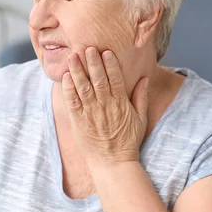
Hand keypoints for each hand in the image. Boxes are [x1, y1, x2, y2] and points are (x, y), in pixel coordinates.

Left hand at [61, 47, 148, 166]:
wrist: (113, 163)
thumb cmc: (127, 141)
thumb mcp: (140, 119)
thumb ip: (141, 97)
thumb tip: (144, 78)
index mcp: (121, 104)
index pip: (115, 79)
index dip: (110, 64)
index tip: (106, 51)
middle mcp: (105, 106)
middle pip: (98, 80)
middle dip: (92, 63)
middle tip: (87, 48)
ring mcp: (90, 114)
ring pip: (83, 88)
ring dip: (78, 71)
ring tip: (72, 56)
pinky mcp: (78, 121)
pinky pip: (72, 102)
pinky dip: (68, 89)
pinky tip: (66, 76)